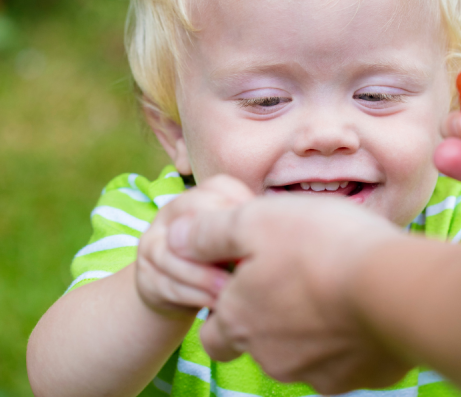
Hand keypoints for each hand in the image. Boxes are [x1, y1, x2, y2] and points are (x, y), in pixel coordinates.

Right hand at [136, 175, 252, 316]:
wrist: (180, 296)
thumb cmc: (222, 263)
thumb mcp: (238, 242)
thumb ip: (253, 230)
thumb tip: (282, 233)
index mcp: (200, 195)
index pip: (221, 188)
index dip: (244, 211)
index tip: (265, 236)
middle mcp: (172, 212)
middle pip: (193, 215)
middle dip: (222, 240)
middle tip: (248, 264)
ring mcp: (153, 243)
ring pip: (176, 255)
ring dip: (207, 275)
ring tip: (232, 290)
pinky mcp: (145, 277)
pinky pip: (168, 284)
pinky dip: (196, 296)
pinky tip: (217, 304)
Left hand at [168, 195, 410, 392]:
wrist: (395, 288)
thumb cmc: (322, 245)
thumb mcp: (256, 220)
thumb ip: (210, 232)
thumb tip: (176, 237)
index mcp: (241, 319)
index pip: (212, 332)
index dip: (226, 308)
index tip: (252, 282)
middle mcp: (272, 356)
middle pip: (260, 344)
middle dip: (271, 320)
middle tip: (300, 282)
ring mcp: (317, 373)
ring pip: (304, 355)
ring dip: (313, 330)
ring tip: (338, 291)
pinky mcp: (359, 378)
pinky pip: (348, 362)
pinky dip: (351, 341)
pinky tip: (367, 310)